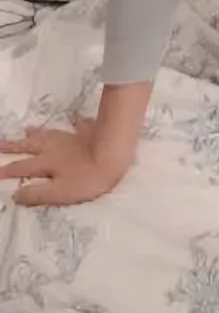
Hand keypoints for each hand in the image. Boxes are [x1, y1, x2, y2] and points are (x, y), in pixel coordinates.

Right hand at [0, 115, 129, 206]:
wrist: (115, 154)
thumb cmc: (88, 179)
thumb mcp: (59, 193)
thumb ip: (37, 194)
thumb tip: (15, 194)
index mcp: (47, 162)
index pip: (23, 167)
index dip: (7, 170)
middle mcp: (56, 147)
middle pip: (31, 145)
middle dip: (13, 145)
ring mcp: (73, 136)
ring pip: (50, 133)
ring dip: (37, 132)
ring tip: (26, 128)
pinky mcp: (90, 130)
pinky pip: (79, 124)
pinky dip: (74, 122)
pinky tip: (74, 118)